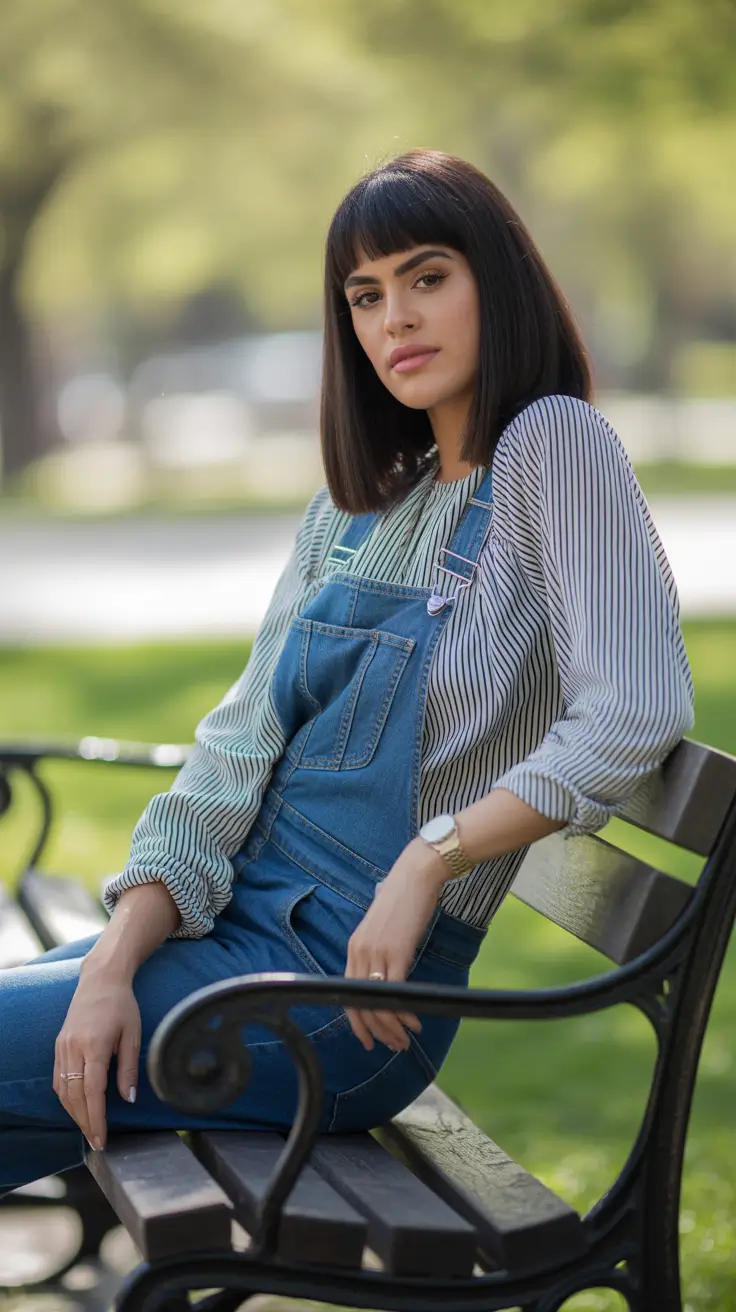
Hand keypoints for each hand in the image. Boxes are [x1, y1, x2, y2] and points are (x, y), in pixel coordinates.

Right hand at [53, 965, 140, 1149]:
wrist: (101, 979)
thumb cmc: (122, 1005)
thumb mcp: (133, 1035)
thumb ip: (129, 1068)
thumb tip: (127, 1099)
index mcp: (94, 1045)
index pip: (92, 1092)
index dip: (96, 1119)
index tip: (101, 1139)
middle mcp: (73, 1048)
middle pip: (74, 1096)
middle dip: (85, 1122)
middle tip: (96, 1142)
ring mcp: (63, 1046)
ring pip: (63, 1090)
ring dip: (74, 1113)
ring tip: (88, 1128)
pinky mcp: (59, 1045)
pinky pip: (58, 1078)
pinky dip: (66, 1096)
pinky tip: (76, 1106)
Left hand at [344, 837, 447, 1052]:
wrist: (416, 876)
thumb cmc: (404, 900)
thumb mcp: (383, 929)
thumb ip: (379, 951)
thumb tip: (388, 974)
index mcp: (353, 948)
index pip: (346, 995)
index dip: (357, 1023)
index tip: (371, 1040)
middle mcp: (359, 953)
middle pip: (360, 1005)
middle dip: (377, 1032)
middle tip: (395, 1046)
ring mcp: (376, 953)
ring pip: (377, 1004)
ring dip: (392, 1028)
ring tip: (407, 1039)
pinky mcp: (396, 952)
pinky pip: (396, 993)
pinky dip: (404, 1012)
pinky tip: (415, 1020)